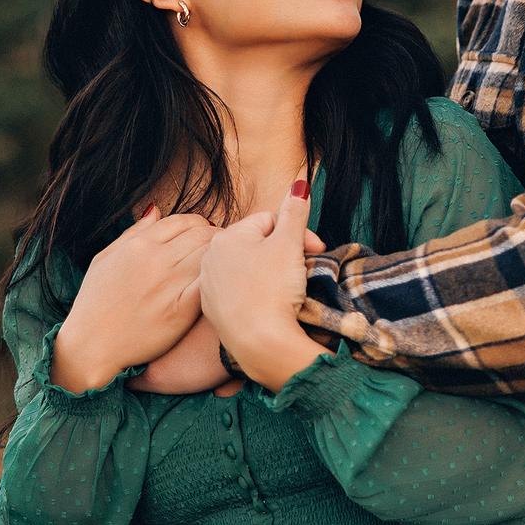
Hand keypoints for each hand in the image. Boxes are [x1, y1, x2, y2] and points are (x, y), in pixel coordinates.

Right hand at [53, 207, 213, 390]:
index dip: (199, 225)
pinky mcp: (181, 309)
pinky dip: (217, 279)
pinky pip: (209, 283)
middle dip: (214, 238)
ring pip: (209, 255)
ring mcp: (169, 284)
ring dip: (219, 258)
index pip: (183, 221)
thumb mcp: (104, 260)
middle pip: (202, 233)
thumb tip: (155, 210)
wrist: (90, 346)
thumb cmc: (94, 304)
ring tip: (220, 267)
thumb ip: (132, 233)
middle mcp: (154, 260)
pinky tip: (216, 286)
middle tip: (218, 251)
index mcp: (138, 245)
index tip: (203, 236)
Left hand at [199, 186, 329, 390]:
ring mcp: (208, 286)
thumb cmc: (273, 289)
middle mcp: (210, 257)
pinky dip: (255, 295)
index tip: (316, 250)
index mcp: (226, 235)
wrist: (259, 342)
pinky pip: (239, 293)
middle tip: (304, 270)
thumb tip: (299, 181)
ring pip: (247, 269)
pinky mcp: (212, 312)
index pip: (269, 222)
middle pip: (257, 245)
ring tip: (288, 289)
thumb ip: (295, 210)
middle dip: (284, 254)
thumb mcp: (290, 244)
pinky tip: (268, 305)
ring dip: (270, 274)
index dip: (297, 234)